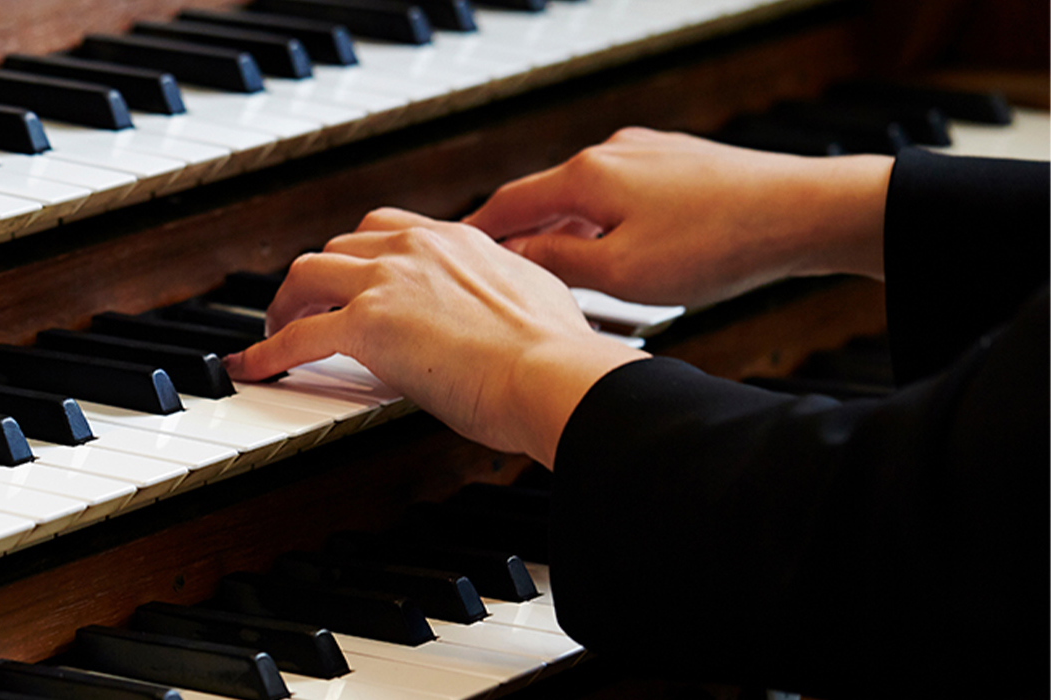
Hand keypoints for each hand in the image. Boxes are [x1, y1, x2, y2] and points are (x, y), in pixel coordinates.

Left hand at [225, 208, 647, 465]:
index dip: (360, 254)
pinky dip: (267, 352)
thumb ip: (512, 286)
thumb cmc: (556, 352)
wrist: (551, 372)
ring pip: (307, 274)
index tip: (352, 277)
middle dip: (318, 276)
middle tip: (307, 305)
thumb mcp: (538, 295)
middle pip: (339, 245)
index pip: (388, 229)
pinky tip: (252, 368)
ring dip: (285, 303)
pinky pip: (297, 337)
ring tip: (278, 330)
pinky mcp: (366, 325)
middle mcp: (415, 248)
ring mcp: (386, 282)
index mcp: (456, 239)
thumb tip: (518, 298)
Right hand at [464, 128, 893, 306]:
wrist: (805, 210)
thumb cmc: (719, 244)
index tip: (451, 252)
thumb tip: (513, 259)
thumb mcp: (620, 274)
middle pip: (547, 199)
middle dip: (528, 237)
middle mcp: (611, 154)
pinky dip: (613, 223)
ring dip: (575, 234)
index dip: (475, 233)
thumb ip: (557, 263)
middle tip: (509, 277)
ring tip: (578, 278)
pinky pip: (626, 195)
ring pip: (589, 198)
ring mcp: (648, 154)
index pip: (507, 203)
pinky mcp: (681, 162)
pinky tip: (631, 254)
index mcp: (585, 176)